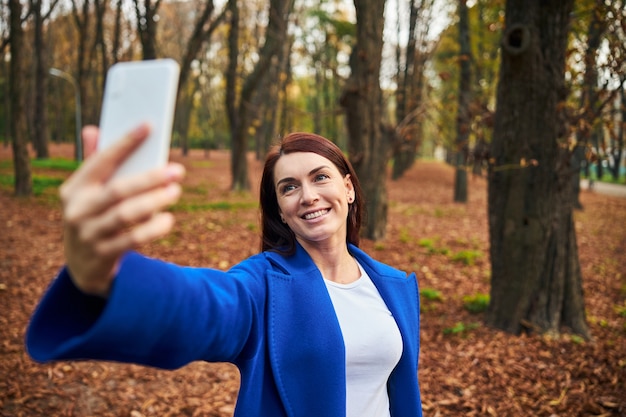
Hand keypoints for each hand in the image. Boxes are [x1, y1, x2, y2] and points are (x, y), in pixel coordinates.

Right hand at [60, 124, 184, 296]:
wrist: (84, 266)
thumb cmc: (94, 217)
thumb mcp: (89, 194)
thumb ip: (95, 164)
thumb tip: (94, 129)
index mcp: (75, 188)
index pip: (101, 160)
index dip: (125, 142)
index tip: (149, 126)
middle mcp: (77, 210)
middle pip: (118, 190)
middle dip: (150, 178)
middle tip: (177, 170)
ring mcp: (88, 234)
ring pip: (126, 214)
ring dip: (155, 201)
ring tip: (175, 191)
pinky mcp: (102, 255)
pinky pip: (132, 240)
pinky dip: (153, 228)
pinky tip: (168, 219)